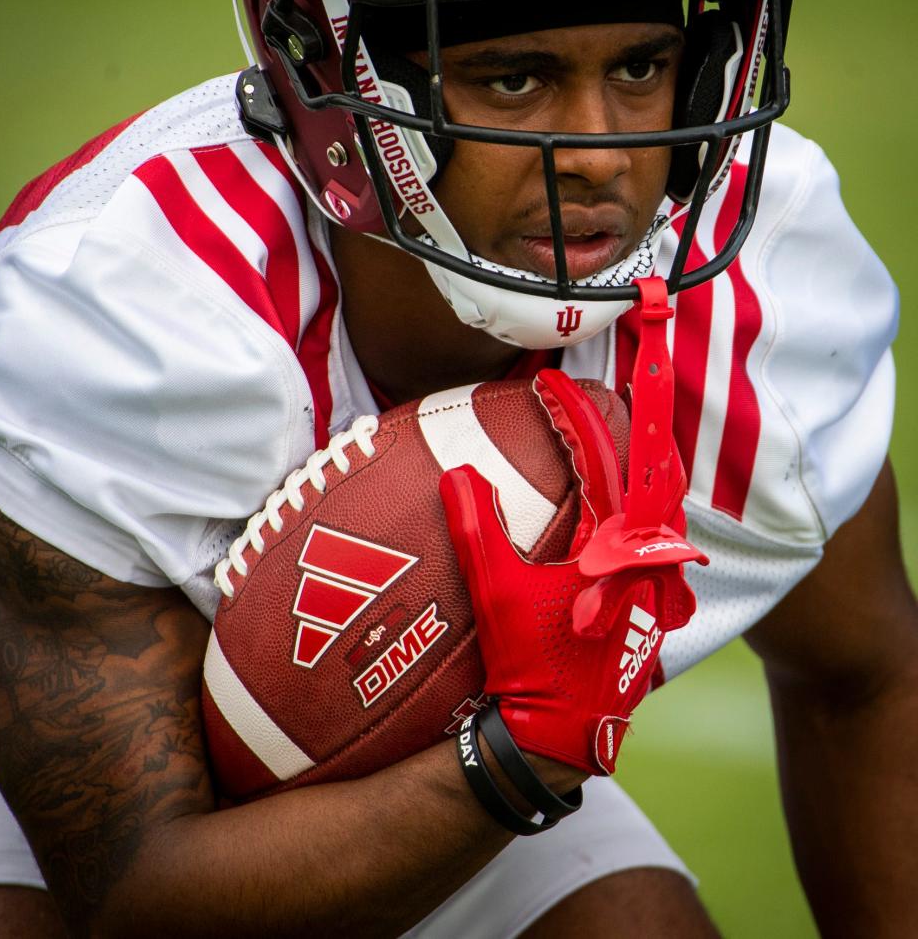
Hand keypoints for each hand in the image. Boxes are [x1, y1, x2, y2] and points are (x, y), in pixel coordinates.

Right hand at [440, 368, 704, 775]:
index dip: (579, 414)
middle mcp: (649, 560)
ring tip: (618, 437)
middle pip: (655, 474)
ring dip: (640, 468)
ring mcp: (654, 583)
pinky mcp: (647, 602)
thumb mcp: (498, 593)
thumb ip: (476, 529)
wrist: (563, 734)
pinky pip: (651, 537)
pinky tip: (611, 510)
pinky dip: (635, 508)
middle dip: (640, 428)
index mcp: (618, 548)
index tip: (555, 382)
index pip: (605, 460)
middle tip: (616, 393)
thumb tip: (456, 472)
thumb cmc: (534, 664)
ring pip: (659, 508)